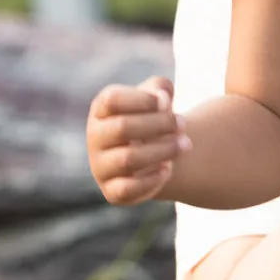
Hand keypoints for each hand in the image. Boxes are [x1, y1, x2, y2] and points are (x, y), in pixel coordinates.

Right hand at [86, 75, 188, 204]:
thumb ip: (161, 89)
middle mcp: (95, 137)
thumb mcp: (158, 98)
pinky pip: (127, 189)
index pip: (112, 100)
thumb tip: (162, 98)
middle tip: (183, 124)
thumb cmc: (154, 119)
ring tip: (185, 145)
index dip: (142, 99)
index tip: (165, 102)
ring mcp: (100, 166)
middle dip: (160, 124)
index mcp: (101, 110)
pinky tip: (167, 169)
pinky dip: (152, 179)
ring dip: (163, 150)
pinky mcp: (111, 191)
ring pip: (128, 159)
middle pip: (123, 127)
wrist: (155, 155)